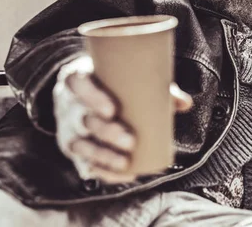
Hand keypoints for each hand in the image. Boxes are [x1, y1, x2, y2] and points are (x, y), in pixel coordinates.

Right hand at [53, 56, 191, 183]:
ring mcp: (66, 126)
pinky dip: (102, 170)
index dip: (91, 97)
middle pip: (81, 119)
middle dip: (106, 133)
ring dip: (102, 156)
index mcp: (77, 78)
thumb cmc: (112, 82)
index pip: (77, 83)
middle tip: (130, 141)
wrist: (86, 88)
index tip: (113, 110)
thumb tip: (185, 103)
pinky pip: (81, 162)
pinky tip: (121, 174)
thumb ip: (157, 88)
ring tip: (126, 163)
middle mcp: (67, 103)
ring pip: (79, 144)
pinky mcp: (70, 146)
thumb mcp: (127, 78)